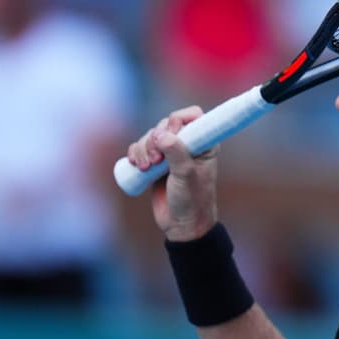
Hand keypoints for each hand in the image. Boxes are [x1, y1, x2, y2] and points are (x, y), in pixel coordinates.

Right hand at [127, 106, 218, 240]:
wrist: (181, 223)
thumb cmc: (192, 199)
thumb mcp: (186, 175)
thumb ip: (177, 153)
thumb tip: (162, 135)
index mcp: (204, 143)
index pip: (192, 115)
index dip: (178, 119)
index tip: (170, 134)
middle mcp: (188, 144)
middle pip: (165, 123)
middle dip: (154, 138)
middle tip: (156, 160)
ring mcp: (170, 153)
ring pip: (150, 136)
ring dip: (143, 148)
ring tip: (146, 168)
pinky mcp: (155, 163)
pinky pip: (140, 148)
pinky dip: (135, 153)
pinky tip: (137, 165)